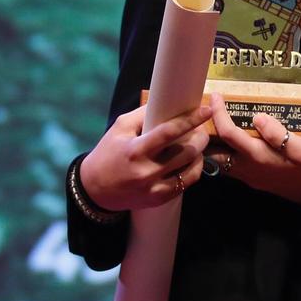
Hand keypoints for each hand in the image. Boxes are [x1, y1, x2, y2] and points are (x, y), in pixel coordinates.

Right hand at [79, 103, 214, 212]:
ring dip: (199, 154)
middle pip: (186, 152)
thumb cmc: (108, 153)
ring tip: (197, 144)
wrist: (94, 189)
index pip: (169, 132)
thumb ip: (143, 114)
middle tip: (201, 129)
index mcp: (135, 150)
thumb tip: (166, 101)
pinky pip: (186, 184)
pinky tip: (191, 161)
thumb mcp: (120, 127)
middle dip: (200, 138)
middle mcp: (146, 170)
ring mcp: (153, 187)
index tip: (206, 111)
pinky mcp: (158, 199)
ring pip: (190, 168)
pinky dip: (193, 170)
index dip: (190, 120)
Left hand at [208, 94, 300, 205]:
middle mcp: (248, 169)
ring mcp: (251, 177)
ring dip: (214, 145)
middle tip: (204, 115)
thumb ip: (277, 133)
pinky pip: (232, 167)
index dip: (218, 113)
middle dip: (206, 135)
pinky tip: (233, 142)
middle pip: (214, 153)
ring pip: (221, 163)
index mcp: (258, 156)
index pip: (228, 133)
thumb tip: (257, 117)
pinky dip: (225, 152)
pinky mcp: (256, 180)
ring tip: (215, 125)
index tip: (215, 95)